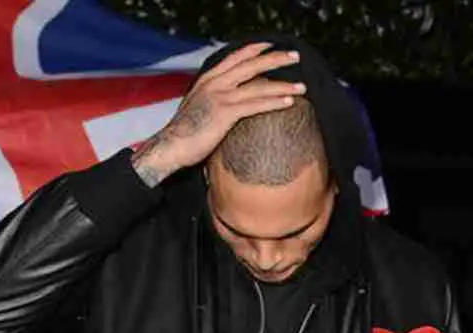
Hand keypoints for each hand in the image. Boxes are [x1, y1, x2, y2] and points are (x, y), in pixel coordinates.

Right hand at [131, 42, 306, 185]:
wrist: (169, 147)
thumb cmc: (184, 134)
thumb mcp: (199, 111)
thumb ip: (214, 103)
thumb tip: (229, 107)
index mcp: (208, 80)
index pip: (235, 58)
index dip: (254, 50)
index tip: (270, 46)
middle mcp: (215, 83)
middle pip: (251, 64)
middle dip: (275, 59)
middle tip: (294, 56)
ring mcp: (220, 97)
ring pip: (258, 85)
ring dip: (283, 85)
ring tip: (302, 86)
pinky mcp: (225, 113)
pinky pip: (255, 104)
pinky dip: (274, 102)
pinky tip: (289, 102)